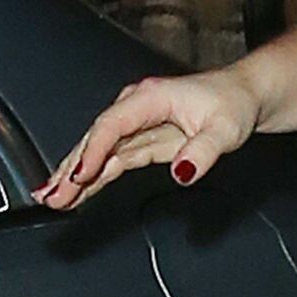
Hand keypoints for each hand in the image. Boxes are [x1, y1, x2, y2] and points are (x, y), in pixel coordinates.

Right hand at [33, 67, 260, 209]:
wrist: (244, 97)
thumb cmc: (233, 104)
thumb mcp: (225, 129)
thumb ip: (203, 151)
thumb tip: (182, 171)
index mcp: (150, 98)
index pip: (113, 125)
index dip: (94, 151)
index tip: (80, 175)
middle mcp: (136, 109)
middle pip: (96, 139)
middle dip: (71, 168)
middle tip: (51, 195)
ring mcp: (136, 125)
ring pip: (98, 152)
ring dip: (74, 176)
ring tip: (52, 199)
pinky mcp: (140, 142)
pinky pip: (110, 161)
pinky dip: (91, 177)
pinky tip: (74, 191)